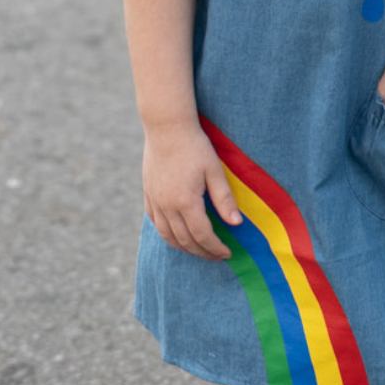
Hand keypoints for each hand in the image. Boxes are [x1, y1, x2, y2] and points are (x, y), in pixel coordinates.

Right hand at [142, 121, 241, 258]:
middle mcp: (167, 206)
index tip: (227, 253)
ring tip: (199, 250)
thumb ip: (224, 199)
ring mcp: (155, 201)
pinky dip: (167, 235)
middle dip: (202, 252)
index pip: (202, 235)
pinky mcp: (148, 194)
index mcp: (185, 201)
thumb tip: (236, 224)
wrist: (167, 128)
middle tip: (217, 256)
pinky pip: (156, 222)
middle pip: (185, 240)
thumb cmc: (195, 147)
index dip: (215, 248)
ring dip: (184, 247)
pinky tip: (177, 236)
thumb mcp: (215, 171)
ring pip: (167, 235)